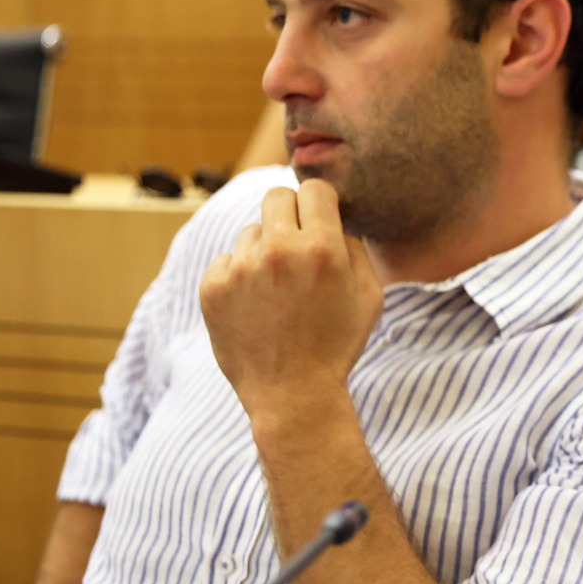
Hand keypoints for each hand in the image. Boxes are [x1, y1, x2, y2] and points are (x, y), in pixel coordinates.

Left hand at [200, 180, 383, 423]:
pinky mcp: (212, 287)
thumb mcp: (369, 295)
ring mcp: (241, 269)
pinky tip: (256, 306)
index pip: (314, 189)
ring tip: (277, 291)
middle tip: (296, 244)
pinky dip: (240, 276)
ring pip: (251, 232)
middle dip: (289, 214)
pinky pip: (227, 260)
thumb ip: (354, 247)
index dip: (320, 201)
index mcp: (322, 249)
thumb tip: (335, 218)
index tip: (320, 217)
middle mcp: (278, 251)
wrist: (292, 394)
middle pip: (276, 197)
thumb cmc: (337, 344)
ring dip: (265, 251)